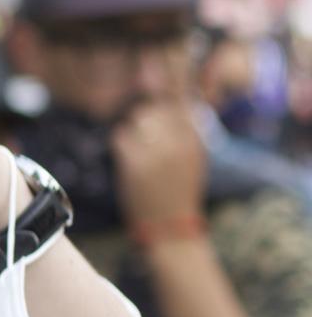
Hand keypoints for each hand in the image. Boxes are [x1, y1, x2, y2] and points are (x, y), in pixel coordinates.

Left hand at [111, 100, 206, 229]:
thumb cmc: (179, 189)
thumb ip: (185, 128)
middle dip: (147, 117)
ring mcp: (156, 151)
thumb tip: (174, 100)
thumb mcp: (192, 156)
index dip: (168, 92)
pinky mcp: (135, 161)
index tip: (159, 92)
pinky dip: (121, 144)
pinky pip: (121, 135)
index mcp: (195, 140)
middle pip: (154, 108)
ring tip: (141, 148)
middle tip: (147, 137)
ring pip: (137, 118)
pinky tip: (129, 157)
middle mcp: (178, 142)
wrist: (170, 224)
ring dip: (134, 129)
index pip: (180, 101)